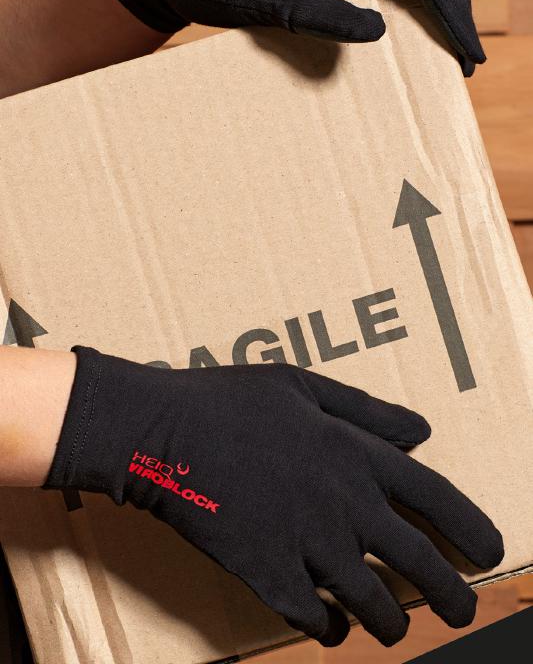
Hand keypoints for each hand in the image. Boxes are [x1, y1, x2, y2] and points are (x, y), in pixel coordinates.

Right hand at [43, 346, 502, 646]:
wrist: (161, 434)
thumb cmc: (232, 401)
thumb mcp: (304, 386)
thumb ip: (366, 411)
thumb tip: (423, 432)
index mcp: (355, 454)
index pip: (436, 498)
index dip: (471, 528)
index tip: (491, 553)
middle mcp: (344, 506)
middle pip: (418, 564)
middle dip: (451, 597)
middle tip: (465, 613)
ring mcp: (307, 546)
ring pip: (373, 603)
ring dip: (394, 622)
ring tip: (398, 627)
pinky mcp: (267, 576)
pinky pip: (315, 619)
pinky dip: (332, 629)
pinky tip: (334, 627)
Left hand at [100, 0, 484, 75]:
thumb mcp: (258, 2)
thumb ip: (314, 13)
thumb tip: (378, 32)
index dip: (456, 11)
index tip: (469, 56)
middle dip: (459, 5)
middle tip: (464, 60)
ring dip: (439, 3)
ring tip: (444, 53)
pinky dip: (413, 4)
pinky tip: (401, 36)